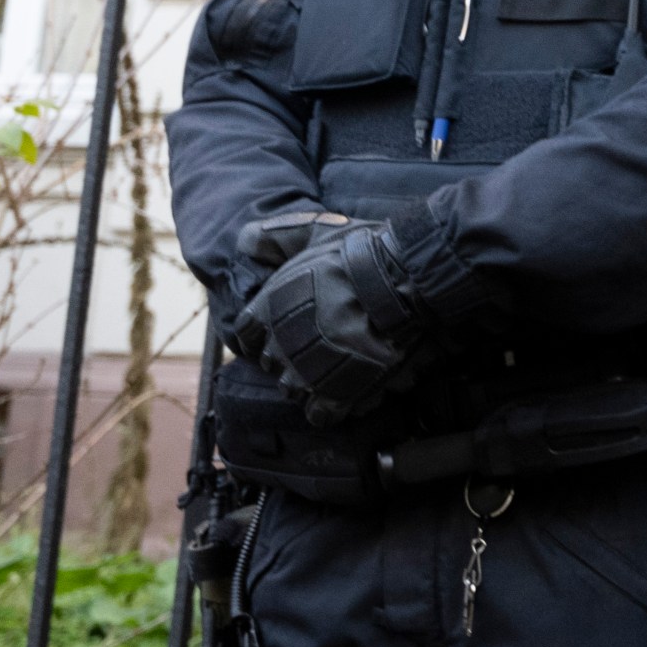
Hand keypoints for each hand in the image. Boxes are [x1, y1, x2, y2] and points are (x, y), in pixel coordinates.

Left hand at [233, 221, 428, 426]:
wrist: (401, 282)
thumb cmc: (361, 255)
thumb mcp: (313, 232)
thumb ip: (274, 237)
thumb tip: (245, 239)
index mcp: (267, 310)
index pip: (247, 333)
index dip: (266, 331)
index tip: (288, 326)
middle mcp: (278, 346)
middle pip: (272, 363)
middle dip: (291, 355)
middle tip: (321, 342)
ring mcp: (305, 374)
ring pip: (294, 390)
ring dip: (311, 381)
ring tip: (338, 365)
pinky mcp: (336, 394)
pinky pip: (321, 414)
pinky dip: (333, 406)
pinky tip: (349, 389)